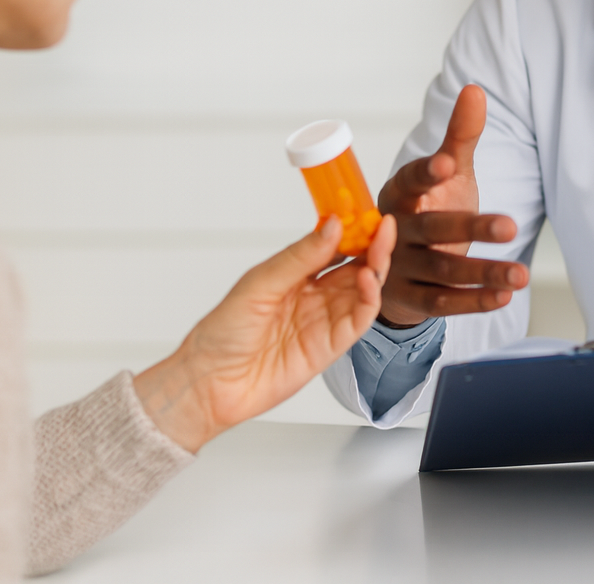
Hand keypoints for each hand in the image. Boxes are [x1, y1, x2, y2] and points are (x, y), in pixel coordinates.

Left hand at [133, 213, 396, 452]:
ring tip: (379, 249)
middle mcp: (314, 295)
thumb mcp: (259, 284)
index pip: (333, 244)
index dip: (352, 228)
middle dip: (373, 245)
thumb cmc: (222, 333)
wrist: (211, 382)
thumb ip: (300, 257)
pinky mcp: (331, 346)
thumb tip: (332, 227)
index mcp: (294, 273)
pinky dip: (370, 299)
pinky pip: (359, 320)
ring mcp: (324, 320)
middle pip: (355, 265)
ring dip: (376, 268)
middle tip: (383, 228)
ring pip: (363, 289)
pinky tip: (368, 280)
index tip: (364, 211)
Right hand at [376, 84, 522, 326]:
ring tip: (521, 274)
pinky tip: (503, 296)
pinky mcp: (410, 299)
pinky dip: (473, 301)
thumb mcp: (445, 173)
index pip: (410, 181)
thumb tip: (475, 89)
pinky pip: (442, 303)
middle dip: (471, 229)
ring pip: (443, 271)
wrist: (392, 263)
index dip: (426, 174)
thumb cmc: (425, 207)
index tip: (447, 164)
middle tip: (511, 225)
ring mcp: (398, 267)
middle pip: (432, 228)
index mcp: (399, 193)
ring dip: (484, 273)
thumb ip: (459, 137)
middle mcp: (394, 230)